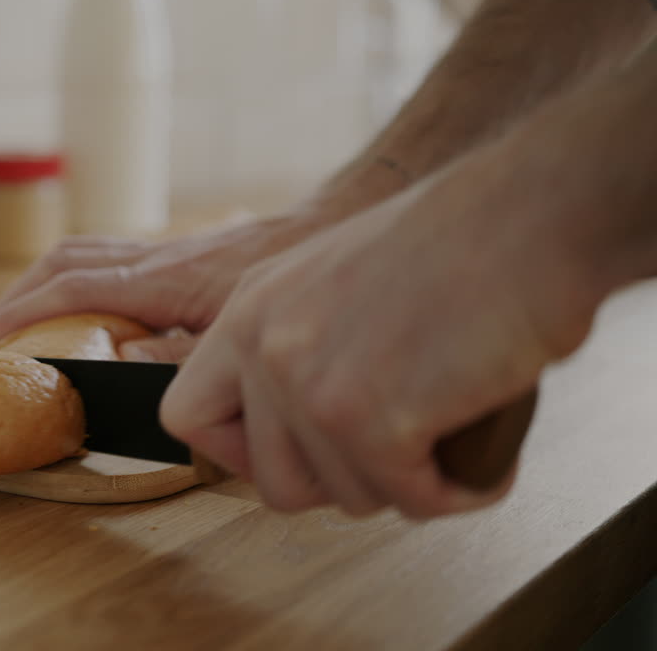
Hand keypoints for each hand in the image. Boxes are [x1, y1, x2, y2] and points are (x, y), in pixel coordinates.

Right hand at [0, 210, 330, 360]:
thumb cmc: (279, 286)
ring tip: (16, 320)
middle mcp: (146, 258)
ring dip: (37, 283)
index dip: (23, 315)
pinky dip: (68, 277)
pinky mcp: (167, 253)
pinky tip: (73, 306)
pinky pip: (100, 256)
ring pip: (76, 253)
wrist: (315, 234)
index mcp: (155, 281)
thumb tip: (121, 358)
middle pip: (60, 262)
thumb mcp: (235, 333)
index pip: (69, 290)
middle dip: (16, 297)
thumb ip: (181, 352)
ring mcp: (155, 251)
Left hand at [160, 168, 597, 518]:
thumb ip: (296, 344)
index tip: (298, 454)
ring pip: (346, 499)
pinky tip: (481, 458)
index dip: (241, 453)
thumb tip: (296, 433)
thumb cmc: (456, 245)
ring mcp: (307, 383)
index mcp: (247, 308)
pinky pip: (412, 499)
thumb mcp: (332, 281)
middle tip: (397, 451)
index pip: (185, 415)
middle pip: (272, 481)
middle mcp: (262, 343)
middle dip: (342, 484)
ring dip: (407, 484)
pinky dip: (460, 490)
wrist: (528, 213)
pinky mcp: (367, 419)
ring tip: (448, 435)